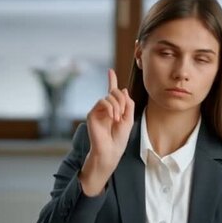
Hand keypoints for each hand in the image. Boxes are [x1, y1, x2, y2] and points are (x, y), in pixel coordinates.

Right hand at [80, 69, 134, 195]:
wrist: (110, 151)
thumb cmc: (119, 139)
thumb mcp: (129, 119)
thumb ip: (128, 104)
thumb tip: (123, 89)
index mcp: (114, 109)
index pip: (112, 92)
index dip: (111, 81)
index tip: (110, 71)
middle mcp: (105, 108)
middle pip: (114, 92)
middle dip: (122, 100)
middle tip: (124, 113)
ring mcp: (98, 111)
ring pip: (109, 96)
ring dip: (117, 106)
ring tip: (118, 119)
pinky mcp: (92, 114)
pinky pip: (102, 101)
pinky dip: (110, 107)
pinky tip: (113, 117)